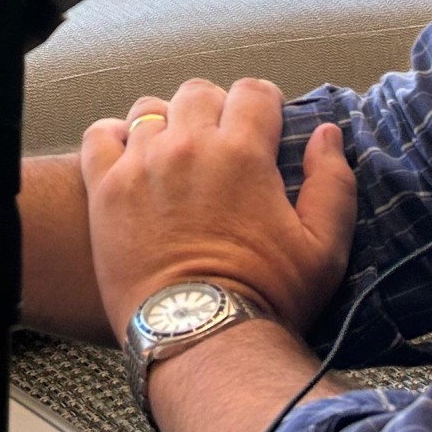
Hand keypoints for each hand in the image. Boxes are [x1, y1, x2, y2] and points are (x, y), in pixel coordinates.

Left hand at [78, 78, 354, 338]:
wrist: (200, 338)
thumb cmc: (267, 298)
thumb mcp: (325, 250)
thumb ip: (332, 184)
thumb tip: (327, 135)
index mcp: (243, 153)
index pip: (252, 92)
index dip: (262, 103)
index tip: (264, 121)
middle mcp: (189, 147)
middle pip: (198, 93)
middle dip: (215, 109)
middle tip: (220, 142)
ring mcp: (141, 165)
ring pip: (149, 110)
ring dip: (165, 123)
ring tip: (174, 153)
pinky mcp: (105, 189)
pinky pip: (99, 135)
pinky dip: (113, 138)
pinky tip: (129, 159)